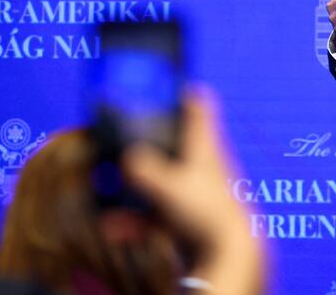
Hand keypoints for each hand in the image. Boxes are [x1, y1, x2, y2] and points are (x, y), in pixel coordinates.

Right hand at [123, 87, 263, 293]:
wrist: (228, 253)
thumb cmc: (207, 212)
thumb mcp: (168, 187)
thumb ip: (143, 170)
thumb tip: (127, 160)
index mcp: (204, 147)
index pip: (199, 107)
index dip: (185, 91)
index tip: (171, 81)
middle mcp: (203, 165)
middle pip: (177, 143)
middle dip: (151, 141)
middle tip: (126, 135)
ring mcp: (196, 191)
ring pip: (161, 181)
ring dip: (135, 187)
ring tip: (108, 192)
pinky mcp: (189, 217)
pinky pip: (156, 212)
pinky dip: (136, 218)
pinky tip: (113, 227)